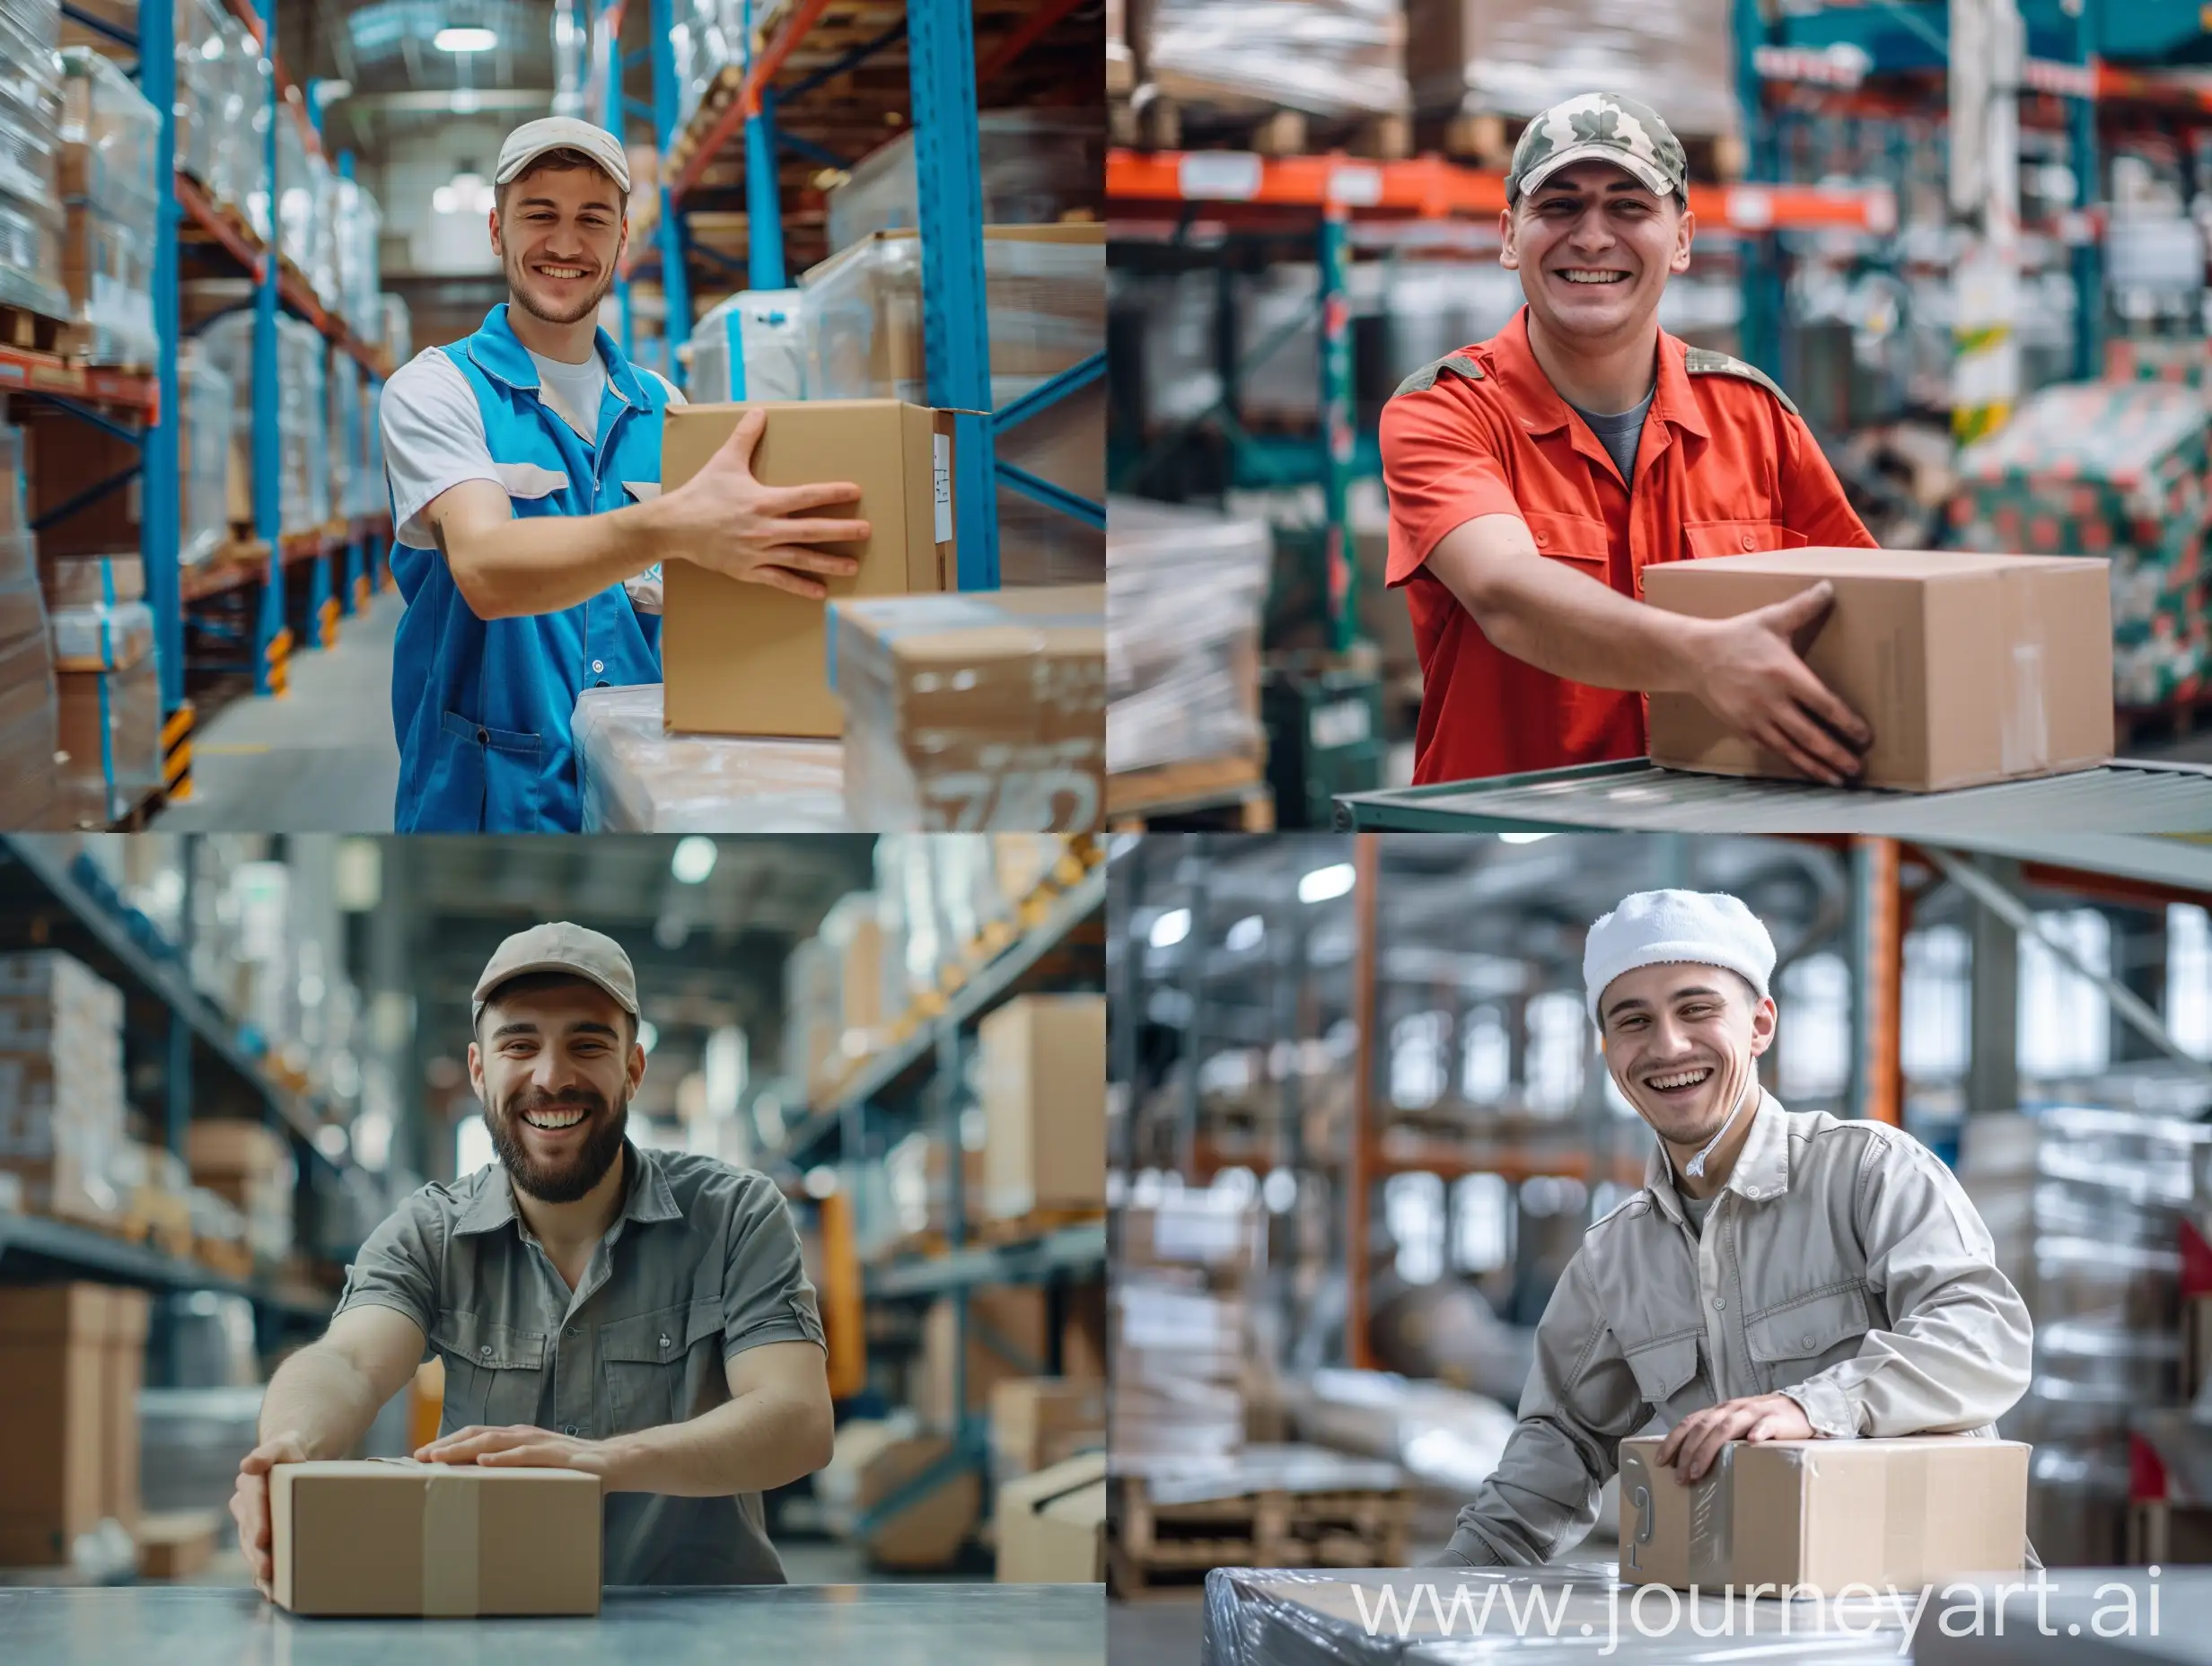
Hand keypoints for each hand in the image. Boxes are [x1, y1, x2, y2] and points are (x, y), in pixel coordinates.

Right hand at [232, 1433, 308, 1599]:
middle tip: (266, 1570)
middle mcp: (245, 1507)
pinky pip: (259, 1556)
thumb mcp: (283, 1447)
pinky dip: (264, 1575)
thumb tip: (249, 1463)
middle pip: (250, 1532)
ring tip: (270, 1586)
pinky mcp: (258, 1537)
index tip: (263, 1537)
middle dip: (258, 1552)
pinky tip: (272, 1591)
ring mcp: (249, 1525)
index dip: (257, 1520)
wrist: (291, 1462)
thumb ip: (269, 1452)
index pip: (253, 1503)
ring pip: (252, 1549)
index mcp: (250, 1485)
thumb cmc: (289, 1453)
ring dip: (259, 1568)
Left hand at [415, 1424, 629, 1485]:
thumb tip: (479, 1488)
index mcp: (517, 1438)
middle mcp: (524, 1435)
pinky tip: (484, 1462)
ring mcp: (540, 1442)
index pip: (475, 1435)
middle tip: (419, 1457)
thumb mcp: (535, 1471)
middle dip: (446, 1444)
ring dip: (464, 1448)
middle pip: (478, 1434)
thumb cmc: (572, 1471)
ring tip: (440, 1458)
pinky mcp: (556, 1454)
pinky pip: (525, 1455)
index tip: (421, 1454)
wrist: (613, 1464)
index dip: (447, 1442)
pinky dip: (502, 1457)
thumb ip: (512, 1473)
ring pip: (495, 1441)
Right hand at [655, 408, 869, 599]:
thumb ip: (745, 437)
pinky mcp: (748, 570)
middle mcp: (764, 528)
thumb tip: (759, 411)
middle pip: (810, 530)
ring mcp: (757, 552)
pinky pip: (779, 580)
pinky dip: (800, 587)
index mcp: (763, 500)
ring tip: (853, 566)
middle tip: (866, 531)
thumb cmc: (702, 492)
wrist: (674, 526)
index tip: (855, 492)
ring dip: (828, 563)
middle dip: (841, 531)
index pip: (805, 496)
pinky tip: (820, 592)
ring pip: (800, 558)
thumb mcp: (724, 461)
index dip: (831, 493)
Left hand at [1655, 1393, 1816, 1482]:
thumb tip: (1689, 1461)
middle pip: (1703, 1428)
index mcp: (1720, 1411)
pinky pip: (1766, 1425)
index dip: (1673, 1440)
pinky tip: (1753, 1443)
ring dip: (1709, 1449)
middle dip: (1687, 1453)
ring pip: (1726, 1428)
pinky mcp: (1776, 1420)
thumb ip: (1716, 1436)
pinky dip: (1759, 1432)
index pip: (1690, 1422)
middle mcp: (1732, 1409)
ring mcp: (1754, 1413)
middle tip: (1679, 1477)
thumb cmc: (1762, 1422)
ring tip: (1698, 1471)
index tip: (1660, 1461)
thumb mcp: (1735, 1425)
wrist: (1799, 1409)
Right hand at [1688, 582, 1872, 785]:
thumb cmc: (1737, 635)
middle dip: (1836, 754)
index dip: (1847, 724)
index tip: (1865, 736)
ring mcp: (1756, 719)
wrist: (1694, 657)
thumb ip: (1804, 606)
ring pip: (1792, 749)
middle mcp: (1773, 702)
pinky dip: (1792, 762)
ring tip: (1838, 779)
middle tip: (1857, 768)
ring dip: (1816, 766)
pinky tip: (1807, 770)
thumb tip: (1831, 586)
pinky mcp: (1743, 728)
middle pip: (1811, 735)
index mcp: (1786, 675)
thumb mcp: (1771, 618)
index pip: (1825, 705)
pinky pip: (1773, 749)